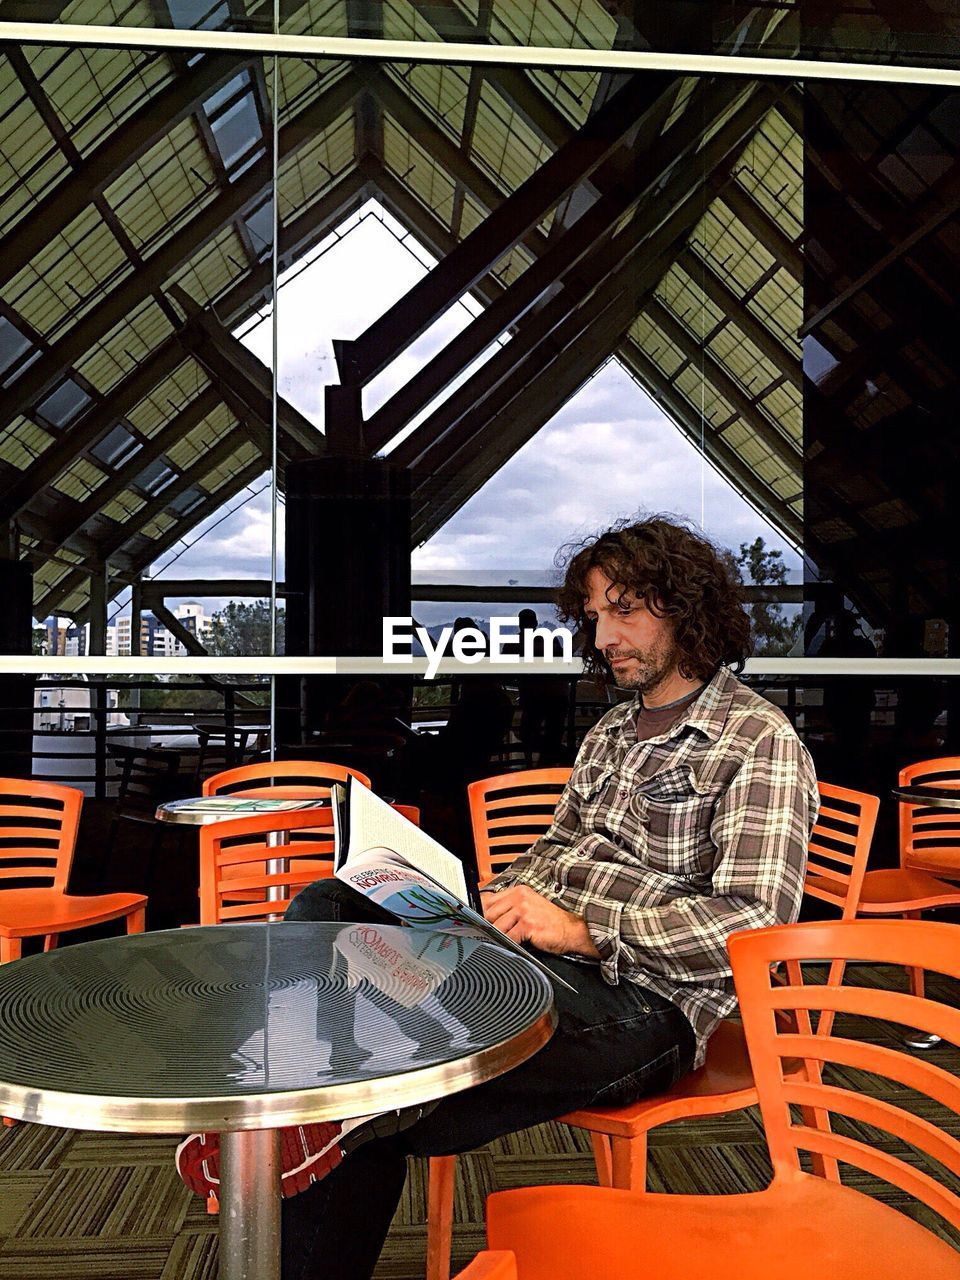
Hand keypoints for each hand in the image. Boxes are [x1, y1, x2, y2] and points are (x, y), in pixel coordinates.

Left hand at [481, 885, 599, 957]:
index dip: (478, 911)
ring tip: (497, 942)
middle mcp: (520, 898)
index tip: (470, 919)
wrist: (571, 930)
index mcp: (519, 892)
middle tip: (483, 935)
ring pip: (497, 926)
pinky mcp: (528, 924)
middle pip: (489, 912)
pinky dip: (507, 943)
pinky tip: (511, 945)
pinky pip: (508, 937)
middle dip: (485, 926)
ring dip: (496, 937)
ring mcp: (524, 910)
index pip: (489, 898)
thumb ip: (510, 909)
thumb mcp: (529, 908)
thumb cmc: (551, 922)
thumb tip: (486, 916)